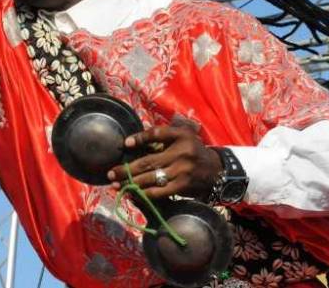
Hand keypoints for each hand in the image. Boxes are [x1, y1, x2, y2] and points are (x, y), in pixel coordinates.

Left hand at [107, 125, 222, 199]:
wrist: (217, 170)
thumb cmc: (193, 150)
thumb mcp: (183, 136)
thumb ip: (163, 136)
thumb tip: (133, 143)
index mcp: (181, 135)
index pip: (157, 133)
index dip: (140, 138)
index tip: (125, 144)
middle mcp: (182, 151)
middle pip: (148, 160)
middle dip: (127, 169)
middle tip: (111, 173)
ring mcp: (182, 170)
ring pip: (151, 177)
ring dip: (131, 183)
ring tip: (116, 185)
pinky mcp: (183, 186)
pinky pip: (160, 191)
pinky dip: (145, 193)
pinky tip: (134, 194)